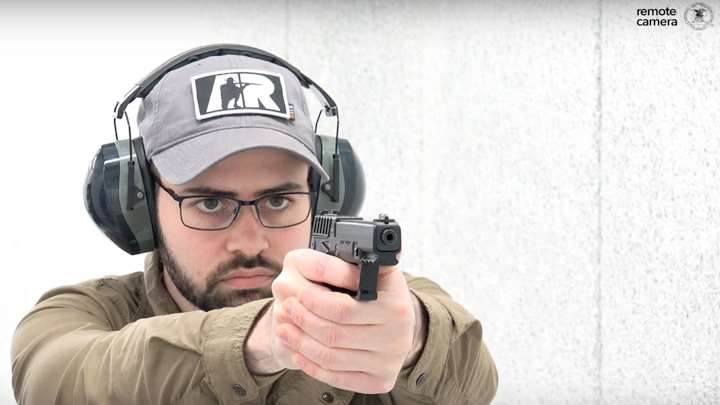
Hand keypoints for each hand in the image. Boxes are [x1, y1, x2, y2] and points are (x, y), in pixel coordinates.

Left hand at [270, 248, 416, 393]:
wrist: (399, 324)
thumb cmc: (380, 292)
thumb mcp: (376, 269)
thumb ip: (358, 257)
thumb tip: (346, 242)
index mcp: (396, 303)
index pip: (341, 307)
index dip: (312, 300)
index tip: (292, 292)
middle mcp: (398, 334)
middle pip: (333, 332)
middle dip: (302, 320)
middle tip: (284, 307)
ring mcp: (389, 360)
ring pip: (332, 356)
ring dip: (301, 343)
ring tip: (283, 329)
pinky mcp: (380, 381)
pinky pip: (338, 377)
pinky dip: (313, 365)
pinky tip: (298, 352)